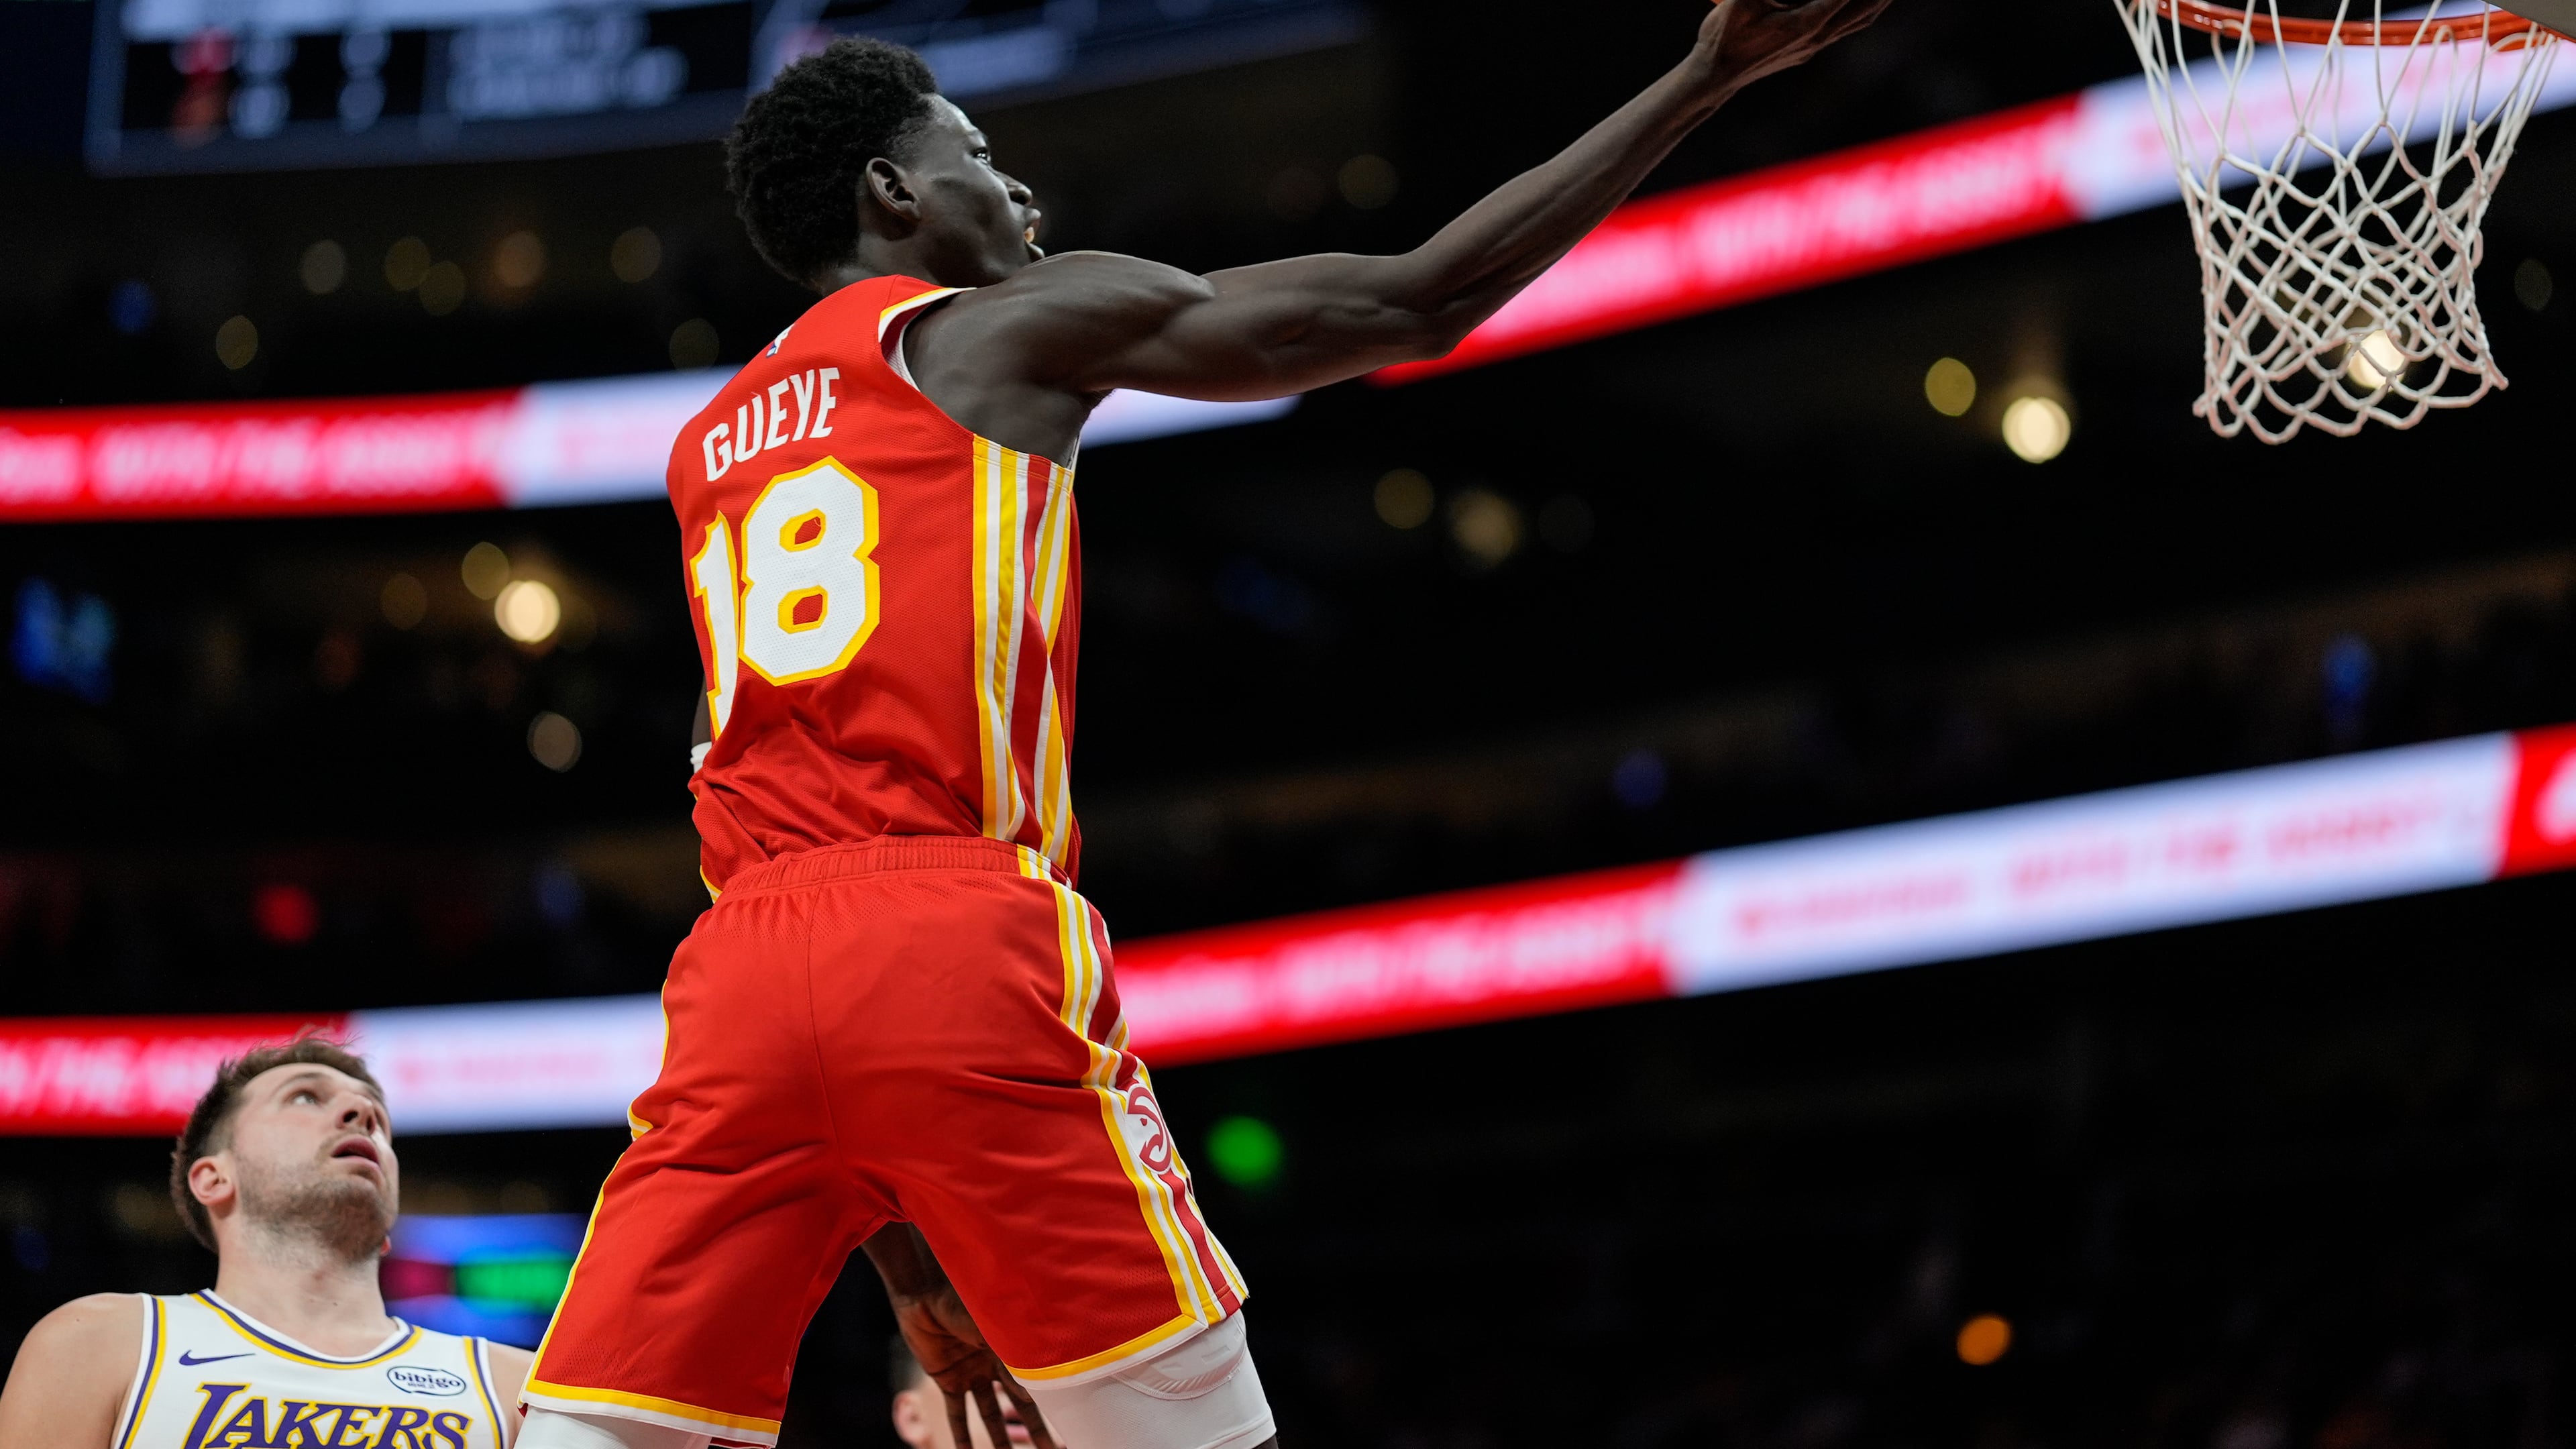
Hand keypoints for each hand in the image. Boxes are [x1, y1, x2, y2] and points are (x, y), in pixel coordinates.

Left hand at [889, 1282, 1062, 1448]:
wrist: (925, 1292)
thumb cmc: (965, 1300)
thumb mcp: (995, 1329)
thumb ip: (1013, 1359)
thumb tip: (1033, 1391)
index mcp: (1015, 1347)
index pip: (1038, 1382)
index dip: (1053, 1402)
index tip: (1072, 1420)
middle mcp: (997, 1363)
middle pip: (1019, 1404)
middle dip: (1034, 1428)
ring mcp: (973, 1372)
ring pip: (990, 1413)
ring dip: (998, 1439)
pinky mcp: (949, 1380)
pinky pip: (957, 1413)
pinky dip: (961, 1435)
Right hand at [1688, 0, 1892, 100]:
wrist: (1715, 77)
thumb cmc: (1723, 38)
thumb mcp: (1740, 1)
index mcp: (1806, 23)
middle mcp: (1817, 36)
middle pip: (1865, 8)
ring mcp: (1814, 46)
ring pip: (1860, 20)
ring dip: (1880, 1)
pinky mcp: (1808, 51)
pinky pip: (1847, 28)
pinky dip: (1862, 11)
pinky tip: (1864, 4)